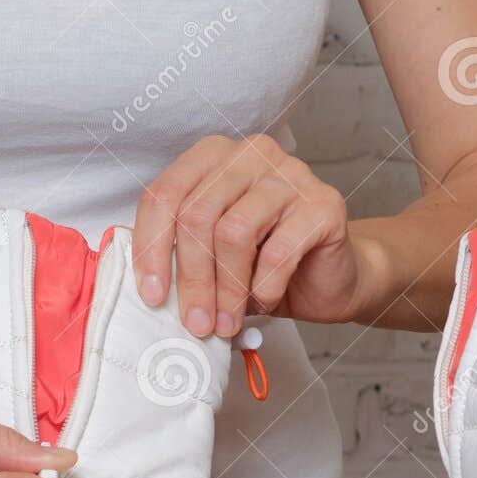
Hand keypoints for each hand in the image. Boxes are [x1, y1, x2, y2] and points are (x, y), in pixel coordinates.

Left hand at [133, 134, 382, 334]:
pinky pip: (279, 252)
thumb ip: (180, 253)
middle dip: (192, 278)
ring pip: (234, 233)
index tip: (152, 296)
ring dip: (226, 290)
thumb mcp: (209, 255)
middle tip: (195, 323)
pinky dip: (264, 287)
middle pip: (197, 215)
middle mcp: (250, 155)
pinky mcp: (323, 204)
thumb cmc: (262, 264)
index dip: (151, 248)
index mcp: (212, 158)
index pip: (164, 195)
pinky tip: (264, 302)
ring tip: (226, 323)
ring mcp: (290, 174)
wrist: (328, 277)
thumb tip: (148, 288)